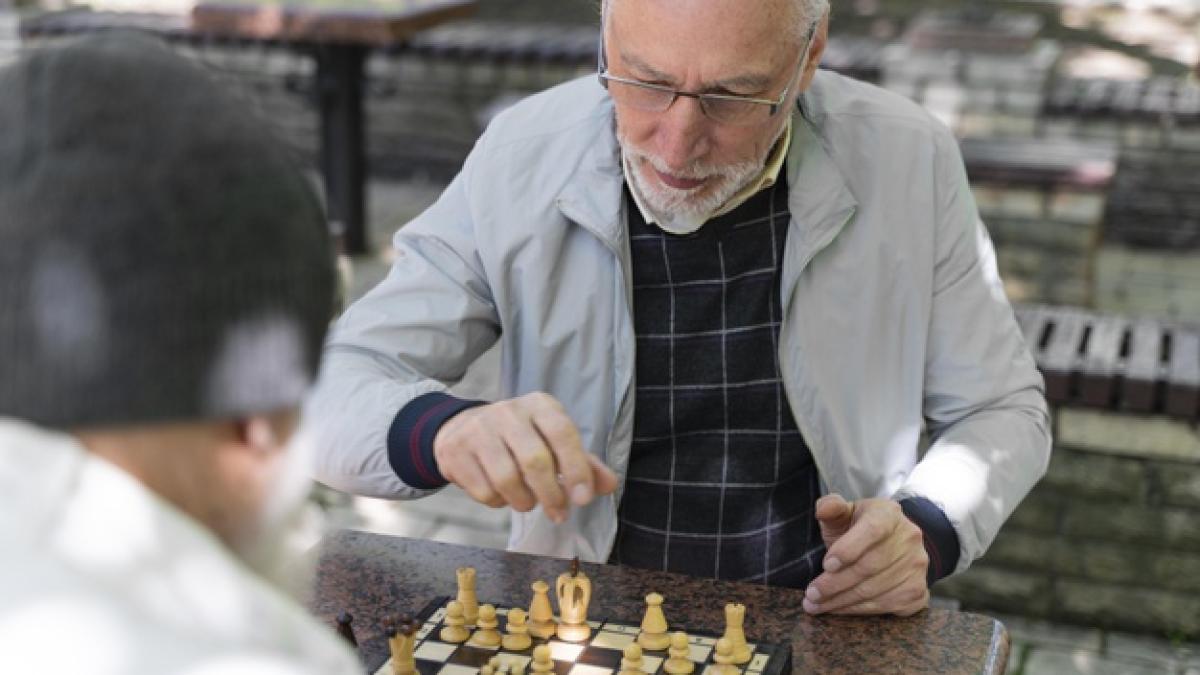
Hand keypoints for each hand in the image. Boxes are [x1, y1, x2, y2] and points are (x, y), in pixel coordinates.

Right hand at [432, 392, 618, 522]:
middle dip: (551, 495)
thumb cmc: (520, 439)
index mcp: (539, 405)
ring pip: (507, 479)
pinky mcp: (456, 451)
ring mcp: (478, 430)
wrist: (462, 429)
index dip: (576, 468)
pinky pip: (484, 490)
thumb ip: (583, 463)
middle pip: (535, 460)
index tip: (583, 499)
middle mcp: (508, 412)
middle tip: (559, 513)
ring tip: (528, 502)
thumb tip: (609, 485)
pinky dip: (498, 502)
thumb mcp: (553, 442)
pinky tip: (502, 494)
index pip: (562, 433)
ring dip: (523, 501)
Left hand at [803, 494, 928, 616]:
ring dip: (841, 601)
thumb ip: (831, 507)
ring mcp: (916, 567)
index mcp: (889, 514)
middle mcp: (909, 539)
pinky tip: (838, 609)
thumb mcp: (844, 513)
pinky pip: (886, 606)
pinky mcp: (917, 591)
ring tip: (815, 604)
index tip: (826, 564)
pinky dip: (858, 610)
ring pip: (875, 591)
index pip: (872, 530)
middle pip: (870, 567)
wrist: (891, 545)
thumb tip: (823, 509)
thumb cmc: (858, 529)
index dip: (848, 549)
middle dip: (834, 584)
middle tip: (810, 594)